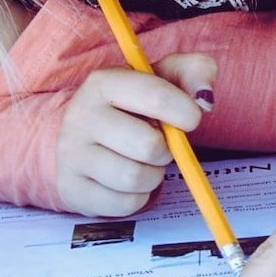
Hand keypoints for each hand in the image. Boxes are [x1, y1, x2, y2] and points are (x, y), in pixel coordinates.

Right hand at [54, 54, 218, 216]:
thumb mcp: (165, 76)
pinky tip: (129, 181)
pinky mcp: (72, 190)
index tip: (192, 119)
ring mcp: (71, 155)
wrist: (86, 135)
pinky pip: (124, 204)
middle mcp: (80, 116)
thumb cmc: (135, 104)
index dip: (186, 112)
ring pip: (135, 179)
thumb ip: (195, 72)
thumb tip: (204, 101)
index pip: (156, 96)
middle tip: (161, 145)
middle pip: (148, 146)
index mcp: (103, 82)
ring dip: (154, 175)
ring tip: (144, 162)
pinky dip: (139, 196)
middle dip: (166, 150)